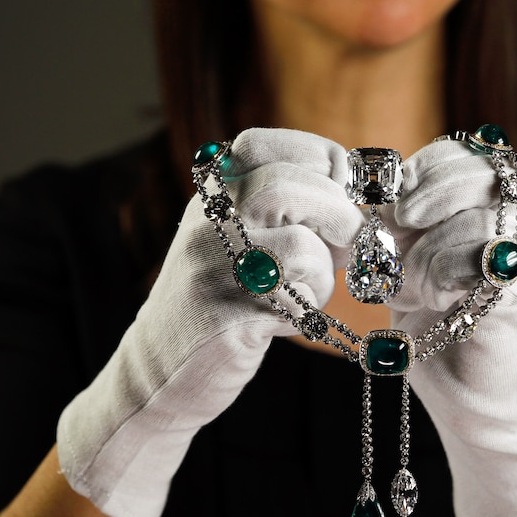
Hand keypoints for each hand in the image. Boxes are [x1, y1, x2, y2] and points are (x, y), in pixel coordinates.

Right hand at [57, 128, 362, 516]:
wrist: (158, 370)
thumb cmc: (217, 301)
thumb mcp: (236, 240)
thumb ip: (284, 212)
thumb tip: (358, 197)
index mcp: (209, 195)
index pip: (266, 145)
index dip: (321, 160)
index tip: (344, 187)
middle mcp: (207, 221)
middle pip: (290, 186)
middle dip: (340, 214)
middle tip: (352, 243)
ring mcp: (214, 265)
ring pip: (300, 245)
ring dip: (324, 271)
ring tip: (308, 291)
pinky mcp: (229, 313)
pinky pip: (297, 297)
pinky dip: (311, 305)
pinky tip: (290, 317)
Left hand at [389, 138, 516, 516]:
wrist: (475, 398)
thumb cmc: (438, 329)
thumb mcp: (411, 268)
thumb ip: (400, 232)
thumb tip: (370, 202)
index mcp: (491, 215)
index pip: (473, 155)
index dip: (430, 166)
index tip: (392, 197)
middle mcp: (515, 233)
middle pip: (484, 174)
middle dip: (430, 192)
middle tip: (400, 224)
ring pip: (480, 222)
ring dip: (429, 247)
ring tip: (409, 284)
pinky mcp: (516, 305)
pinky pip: (483, 266)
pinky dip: (442, 274)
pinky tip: (427, 299)